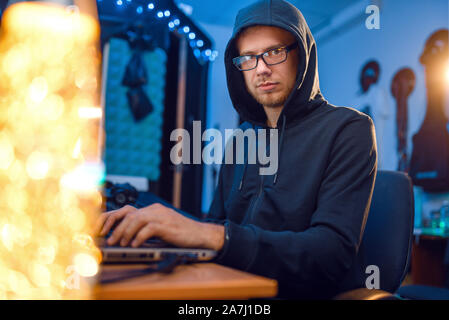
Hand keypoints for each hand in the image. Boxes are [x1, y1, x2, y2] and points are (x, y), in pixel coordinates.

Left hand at [95, 203, 224, 250]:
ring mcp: (161, 216)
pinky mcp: (166, 225)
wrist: (200, 234)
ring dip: (125, 233)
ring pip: (136, 220)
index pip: (127, 210)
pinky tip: (135, 245)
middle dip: (116, 227)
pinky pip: (147, 229)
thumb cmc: (181, 233)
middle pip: (129, 214)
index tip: (105, 230)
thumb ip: (147, 227)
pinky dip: (139, 238)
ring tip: (121, 244)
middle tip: (110, 240)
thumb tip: (127, 236)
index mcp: (153, 209)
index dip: (114, 219)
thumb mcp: (161, 228)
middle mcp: (155, 210)